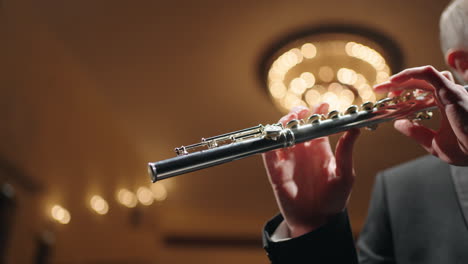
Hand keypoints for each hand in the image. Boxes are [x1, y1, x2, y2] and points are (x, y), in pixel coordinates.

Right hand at [262, 104, 359, 236]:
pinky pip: (268, 153)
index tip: (324, 104)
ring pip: (281, 134)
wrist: (317, 221)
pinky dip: (269, 142)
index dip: (319, 112)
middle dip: (298, 114)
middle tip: (303, 110)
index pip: (317, 124)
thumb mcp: (345, 174)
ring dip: (284, 124)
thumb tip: (356, 129)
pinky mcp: (276, 171)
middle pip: (296, 125)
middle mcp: (302, 151)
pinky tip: (275, 136)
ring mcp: (288, 159)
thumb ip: (346, 151)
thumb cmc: (334, 199)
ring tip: (291, 119)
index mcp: (320, 149)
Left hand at [374, 66, 467, 165]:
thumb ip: (416, 132)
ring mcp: (450, 91)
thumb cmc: (466, 151)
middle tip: (378, 89)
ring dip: (402, 77)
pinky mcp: (450, 92)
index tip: (385, 98)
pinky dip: (411, 73)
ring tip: (386, 86)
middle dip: (397, 83)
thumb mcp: (434, 143)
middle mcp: (449, 95)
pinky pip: (429, 73)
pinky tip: (395, 81)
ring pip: (422, 74)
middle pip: (419, 81)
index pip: (422, 90)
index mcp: (446, 105)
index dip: (403, 91)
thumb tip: (398, 124)